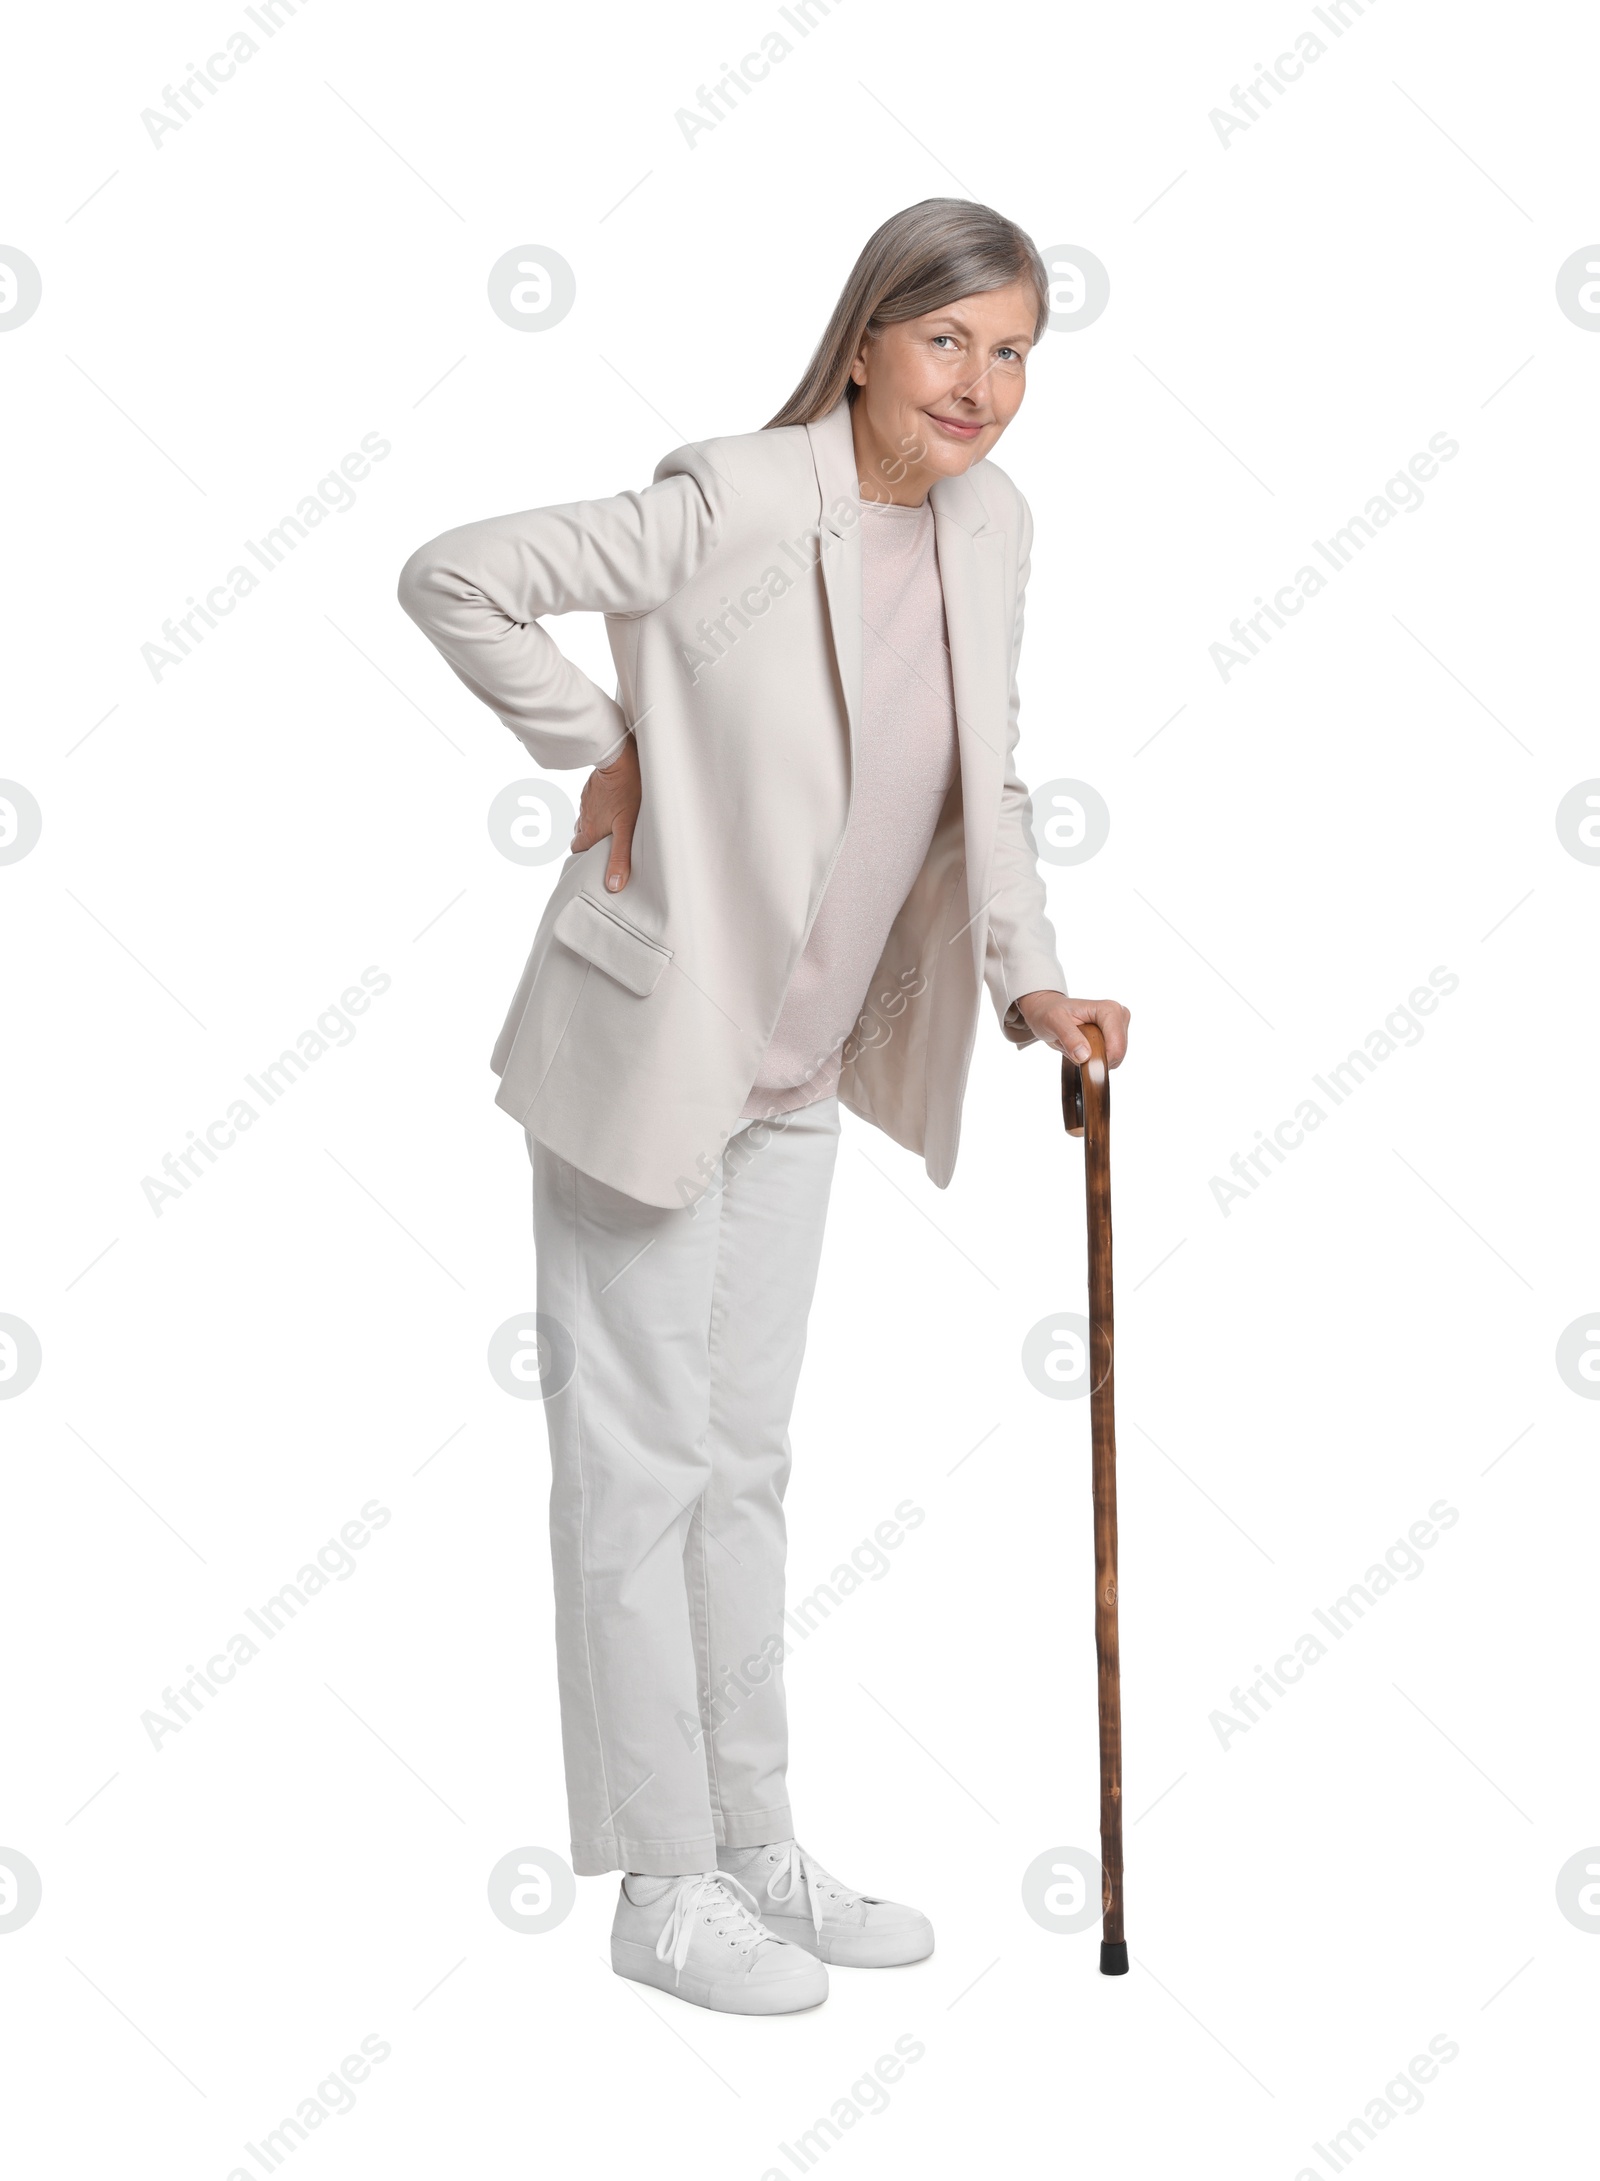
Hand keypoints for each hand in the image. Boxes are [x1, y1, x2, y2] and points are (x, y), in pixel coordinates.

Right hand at [570, 735, 640, 890]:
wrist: (618, 758)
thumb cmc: (626, 791)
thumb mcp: (626, 829)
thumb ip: (621, 857)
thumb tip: (614, 885)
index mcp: (589, 831)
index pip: (578, 850)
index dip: (584, 857)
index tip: (592, 861)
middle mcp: (584, 817)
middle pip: (580, 835)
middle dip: (588, 842)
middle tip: (602, 845)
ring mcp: (586, 801)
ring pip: (586, 818)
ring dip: (594, 824)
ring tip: (608, 827)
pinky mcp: (592, 787)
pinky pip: (591, 803)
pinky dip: (598, 808)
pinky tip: (611, 805)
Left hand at [1015, 991, 1130, 1066]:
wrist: (1047, 1011)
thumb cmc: (1050, 1012)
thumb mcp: (1053, 1022)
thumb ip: (1069, 1037)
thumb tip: (1085, 1056)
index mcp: (1109, 1009)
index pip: (1116, 1045)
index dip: (1100, 1060)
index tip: (1078, 1058)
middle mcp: (1120, 1015)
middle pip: (1117, 1053)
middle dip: (1094, 1058)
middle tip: (1073, 1046)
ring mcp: (1119, 1026)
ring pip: (1113, 1058)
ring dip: (1092, 1059)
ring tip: (1076, 1044)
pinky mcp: (1116, 1036)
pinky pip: (1109, 1059)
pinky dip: (1093, 1059)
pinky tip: (1082, 1046)